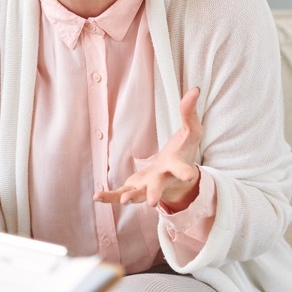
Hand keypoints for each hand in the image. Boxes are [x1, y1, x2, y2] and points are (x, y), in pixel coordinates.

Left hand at [95, 87, 203, 209]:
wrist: (177, 177)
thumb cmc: (184, 152)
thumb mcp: (191, 131)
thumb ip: (189, 112)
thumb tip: (194, 89)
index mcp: (176, 166)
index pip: (181, 168)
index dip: (184, 171)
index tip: (190, 175)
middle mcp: (162, 180)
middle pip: (158, 187)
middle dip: (154, 193)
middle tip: (151, 202)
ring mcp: (147, 186)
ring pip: (137, 194)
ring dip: (129, 197)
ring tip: (122, 201)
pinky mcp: (134, 188)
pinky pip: (120, 194)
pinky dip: (109, 197)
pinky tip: (97, 197)